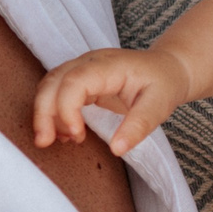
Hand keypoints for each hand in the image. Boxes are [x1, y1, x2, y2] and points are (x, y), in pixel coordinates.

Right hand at [33, 46, 191, 154]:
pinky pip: (56, 92)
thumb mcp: (160, 105)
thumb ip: (139, 126)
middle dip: (44, 113)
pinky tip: (64, 134)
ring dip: (45, 114)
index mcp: (109, 66)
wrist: (168, 69)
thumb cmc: (165, 83)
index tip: (77, 136)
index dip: (67, 109)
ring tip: (56, 140)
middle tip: (46, 142)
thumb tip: (116, 149)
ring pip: (49, 86)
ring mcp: (82, 68)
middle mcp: (90, 62)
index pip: (74, 81)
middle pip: (53, 81)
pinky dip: (53, 112)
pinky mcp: (81, 80)